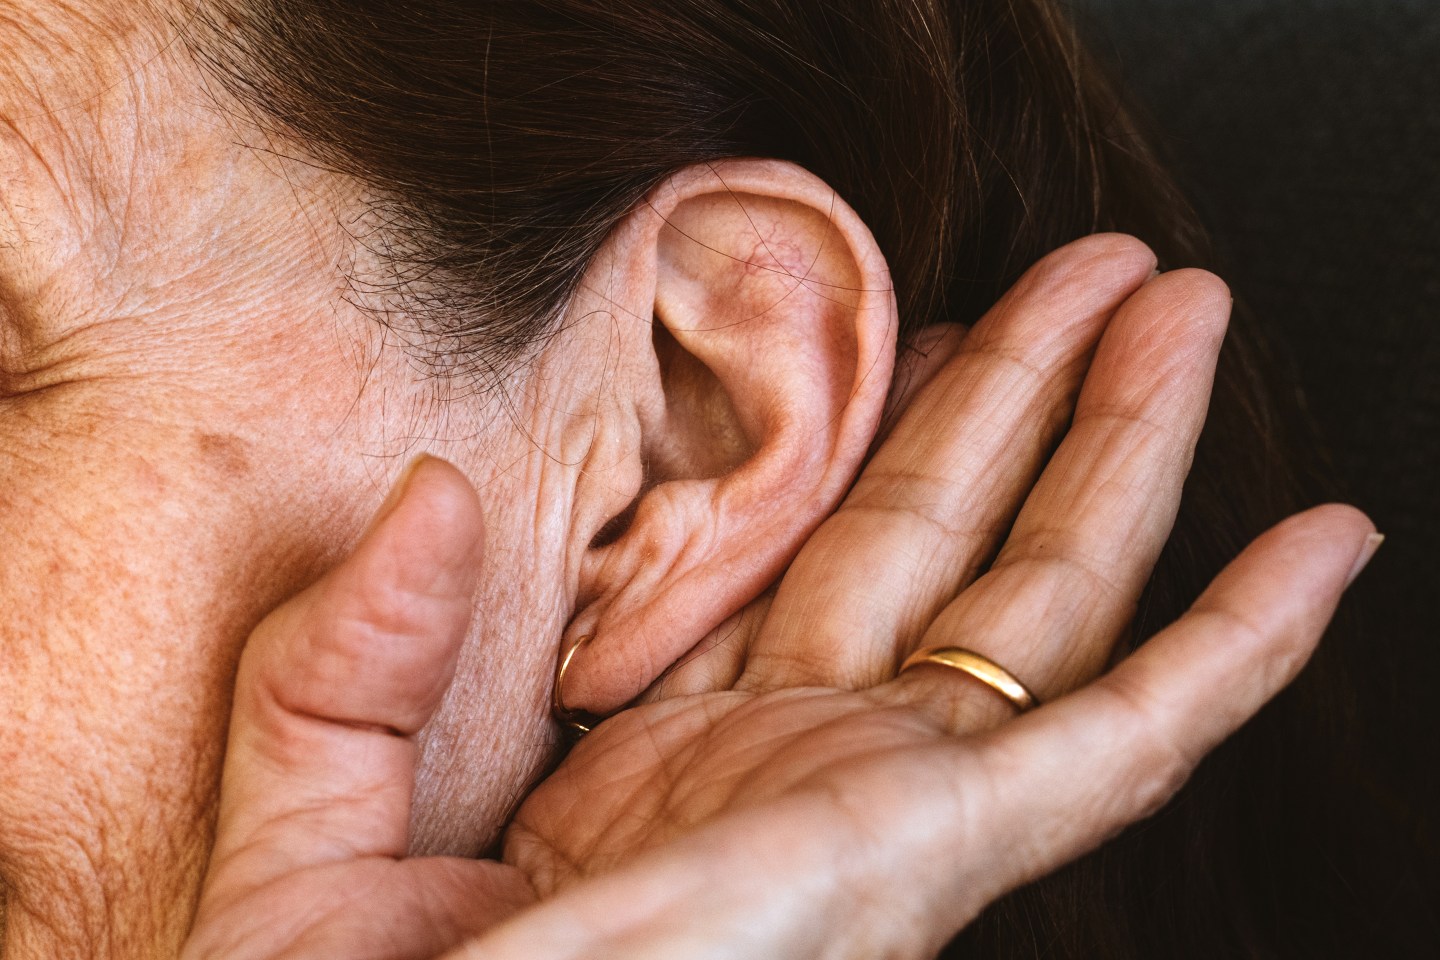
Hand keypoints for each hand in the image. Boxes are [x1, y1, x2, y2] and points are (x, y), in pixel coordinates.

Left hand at [181, 238, 1377, 958]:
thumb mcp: (310, 818)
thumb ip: (355, 656)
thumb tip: (425, 493)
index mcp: (668, 751)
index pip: (799, 552)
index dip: (873, 427)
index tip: (921, 326)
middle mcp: (791, 760)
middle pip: (941, 533)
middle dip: (1028, 389)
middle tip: (1105, 273)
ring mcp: (879, 803)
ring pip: (1037, 591)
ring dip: (1124, 445)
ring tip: (1185, 311)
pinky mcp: (937, 854)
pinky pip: (1124, 740)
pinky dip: (1232, 648)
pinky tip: (1317, 550)